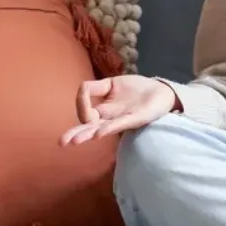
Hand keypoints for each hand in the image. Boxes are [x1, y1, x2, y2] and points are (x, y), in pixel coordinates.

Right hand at [60, 74, 177, 145]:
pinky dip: (108, 128)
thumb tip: (81, 89)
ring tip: (74, 141)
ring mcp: (121, 119)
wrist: (162, 92)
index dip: (81, 101)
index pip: (84, 105)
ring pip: (100, 128)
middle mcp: (109, 115)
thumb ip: (97, 88)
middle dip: (75, 132)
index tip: (83, 96)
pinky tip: (98, 133)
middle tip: (62, 142)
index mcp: (103, 107)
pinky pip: (119, 125)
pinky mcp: (136, 119)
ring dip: (87, 134)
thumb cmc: (138, 89)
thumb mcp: (113, 83)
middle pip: (88, 126)